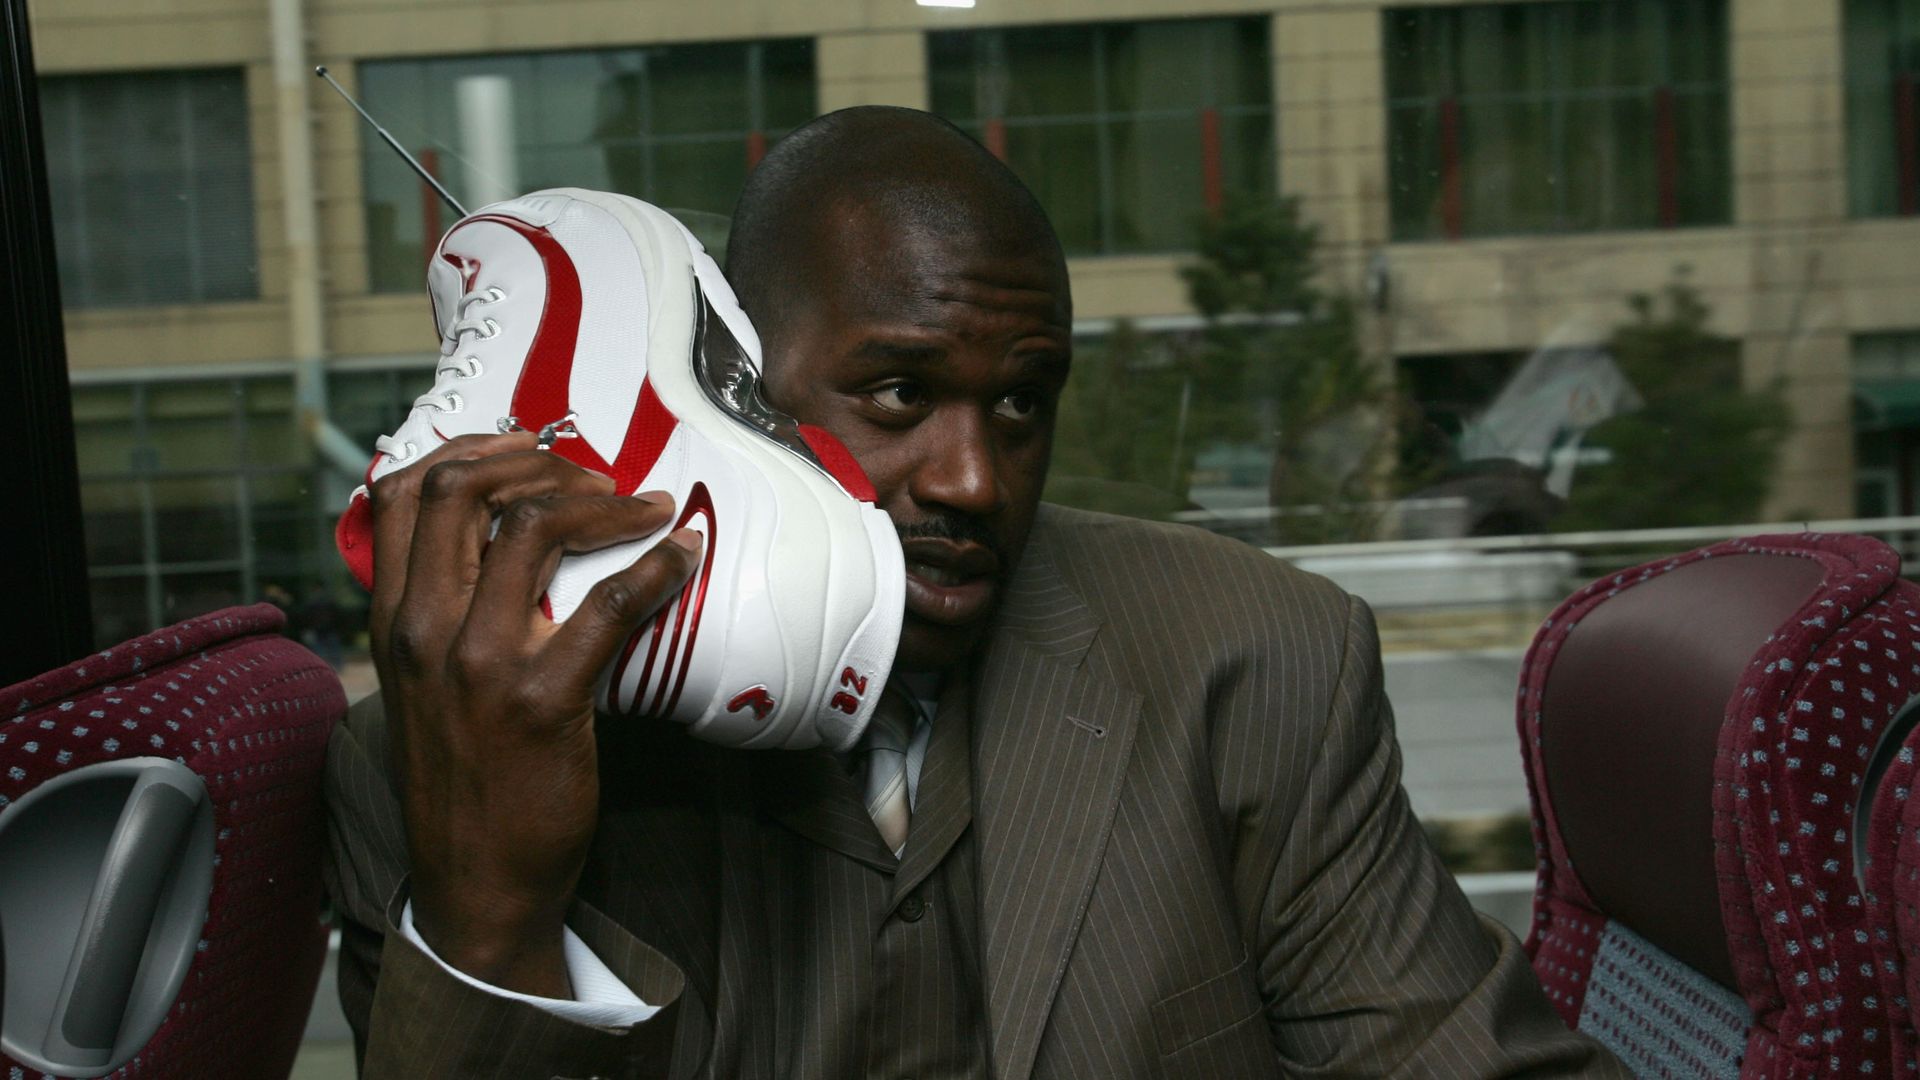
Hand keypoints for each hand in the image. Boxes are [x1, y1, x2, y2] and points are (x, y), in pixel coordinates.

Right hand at [366, 433, 700, 996]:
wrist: (476, 881)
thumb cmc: (463, 779)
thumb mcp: (420, 688)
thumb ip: (439, 616)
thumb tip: (494, 544)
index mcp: (392, 622)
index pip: (401, 495)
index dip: (468, 450)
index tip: (525, 447)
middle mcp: (423, 630)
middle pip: (461, 490)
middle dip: (536, 462)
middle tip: (593, 476)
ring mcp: (480, 662)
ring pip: (534, 528)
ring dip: (602, 501)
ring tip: (644, 508)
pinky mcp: (542, 700)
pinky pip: (609, 604)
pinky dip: (656, 565)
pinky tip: (683, 555)